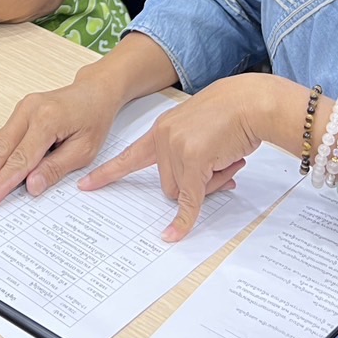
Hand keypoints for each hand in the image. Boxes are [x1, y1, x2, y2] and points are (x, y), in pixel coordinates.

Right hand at [0, 74, 122, 207]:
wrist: (94, 91)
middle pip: (0, 150)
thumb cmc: (93, 119)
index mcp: (47, 120)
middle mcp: (29, 112)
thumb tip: (31, 187)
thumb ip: (56, 168)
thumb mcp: (85, 149)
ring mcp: (21, 110)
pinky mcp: (18, 114)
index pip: (20, 159)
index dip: (2, 183)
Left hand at [80, 75, 261, 241]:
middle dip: (195, 184)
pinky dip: (183, 220)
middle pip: (167, 184)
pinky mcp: (193, 162)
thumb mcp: (200, 130)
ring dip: (209, 185)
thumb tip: (191, 191)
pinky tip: (174, 235)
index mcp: (161, 128)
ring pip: (181, 191)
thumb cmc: (233, 114)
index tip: (85, 185)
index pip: (129, 155)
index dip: (108, 173)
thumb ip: (189, 155)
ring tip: (229, 160)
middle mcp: (163, 137)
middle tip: (222, 165)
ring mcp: (176, 148)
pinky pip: (188, 200)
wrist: (252, 103)